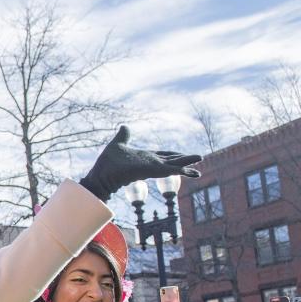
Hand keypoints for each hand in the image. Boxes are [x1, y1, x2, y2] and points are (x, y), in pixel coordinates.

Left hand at [79, 125, 201, 200]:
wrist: (101, 174)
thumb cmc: (107, 163)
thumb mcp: (118, 144)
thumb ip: (123, 136)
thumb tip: (124, 126)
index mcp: (145, 158)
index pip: (163, 155)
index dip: (173, 155)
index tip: (184, 154)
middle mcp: (150, 163)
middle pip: (172, 160)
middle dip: (185, 160)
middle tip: (199, 158)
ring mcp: (151, 167)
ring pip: (173, 166)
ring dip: (186, 166)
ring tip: (199, 166)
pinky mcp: (150, 171)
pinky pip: (168, 171)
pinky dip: (179, 171)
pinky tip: (190, 171)